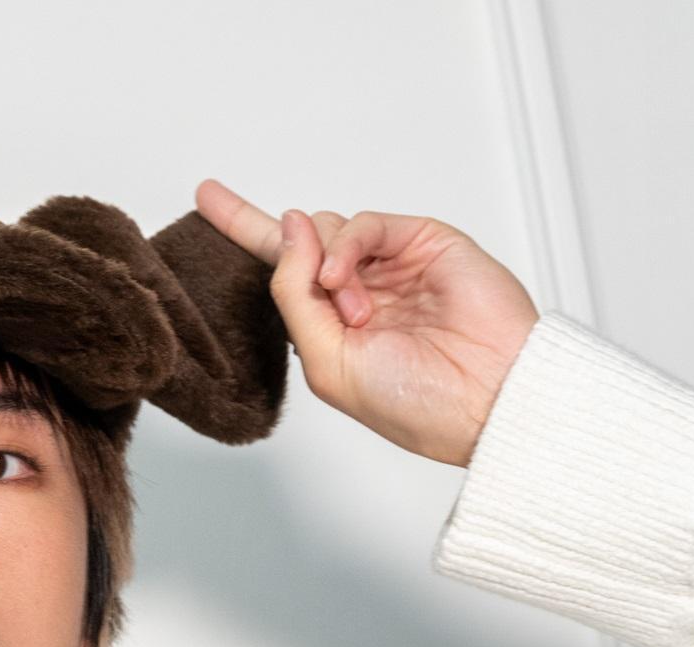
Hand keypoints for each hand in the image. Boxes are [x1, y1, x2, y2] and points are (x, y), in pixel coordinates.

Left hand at [194, 179, 539, 467]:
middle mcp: (360, 292)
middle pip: (301, 240)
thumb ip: (295, 295)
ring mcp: (392, 267)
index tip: (206, 196)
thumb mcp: (327, 361)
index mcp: (334, 328)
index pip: (282, 272)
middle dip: (290, 253)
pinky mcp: (423, 243)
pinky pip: (365, 224)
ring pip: (329, 228)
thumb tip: (289, 228)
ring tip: (356, 312)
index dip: (243, 230)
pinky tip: (347, 279)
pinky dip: (346, 244)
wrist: (488, 399)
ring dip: (328, 266)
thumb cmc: (416, 402)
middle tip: (324, 295)